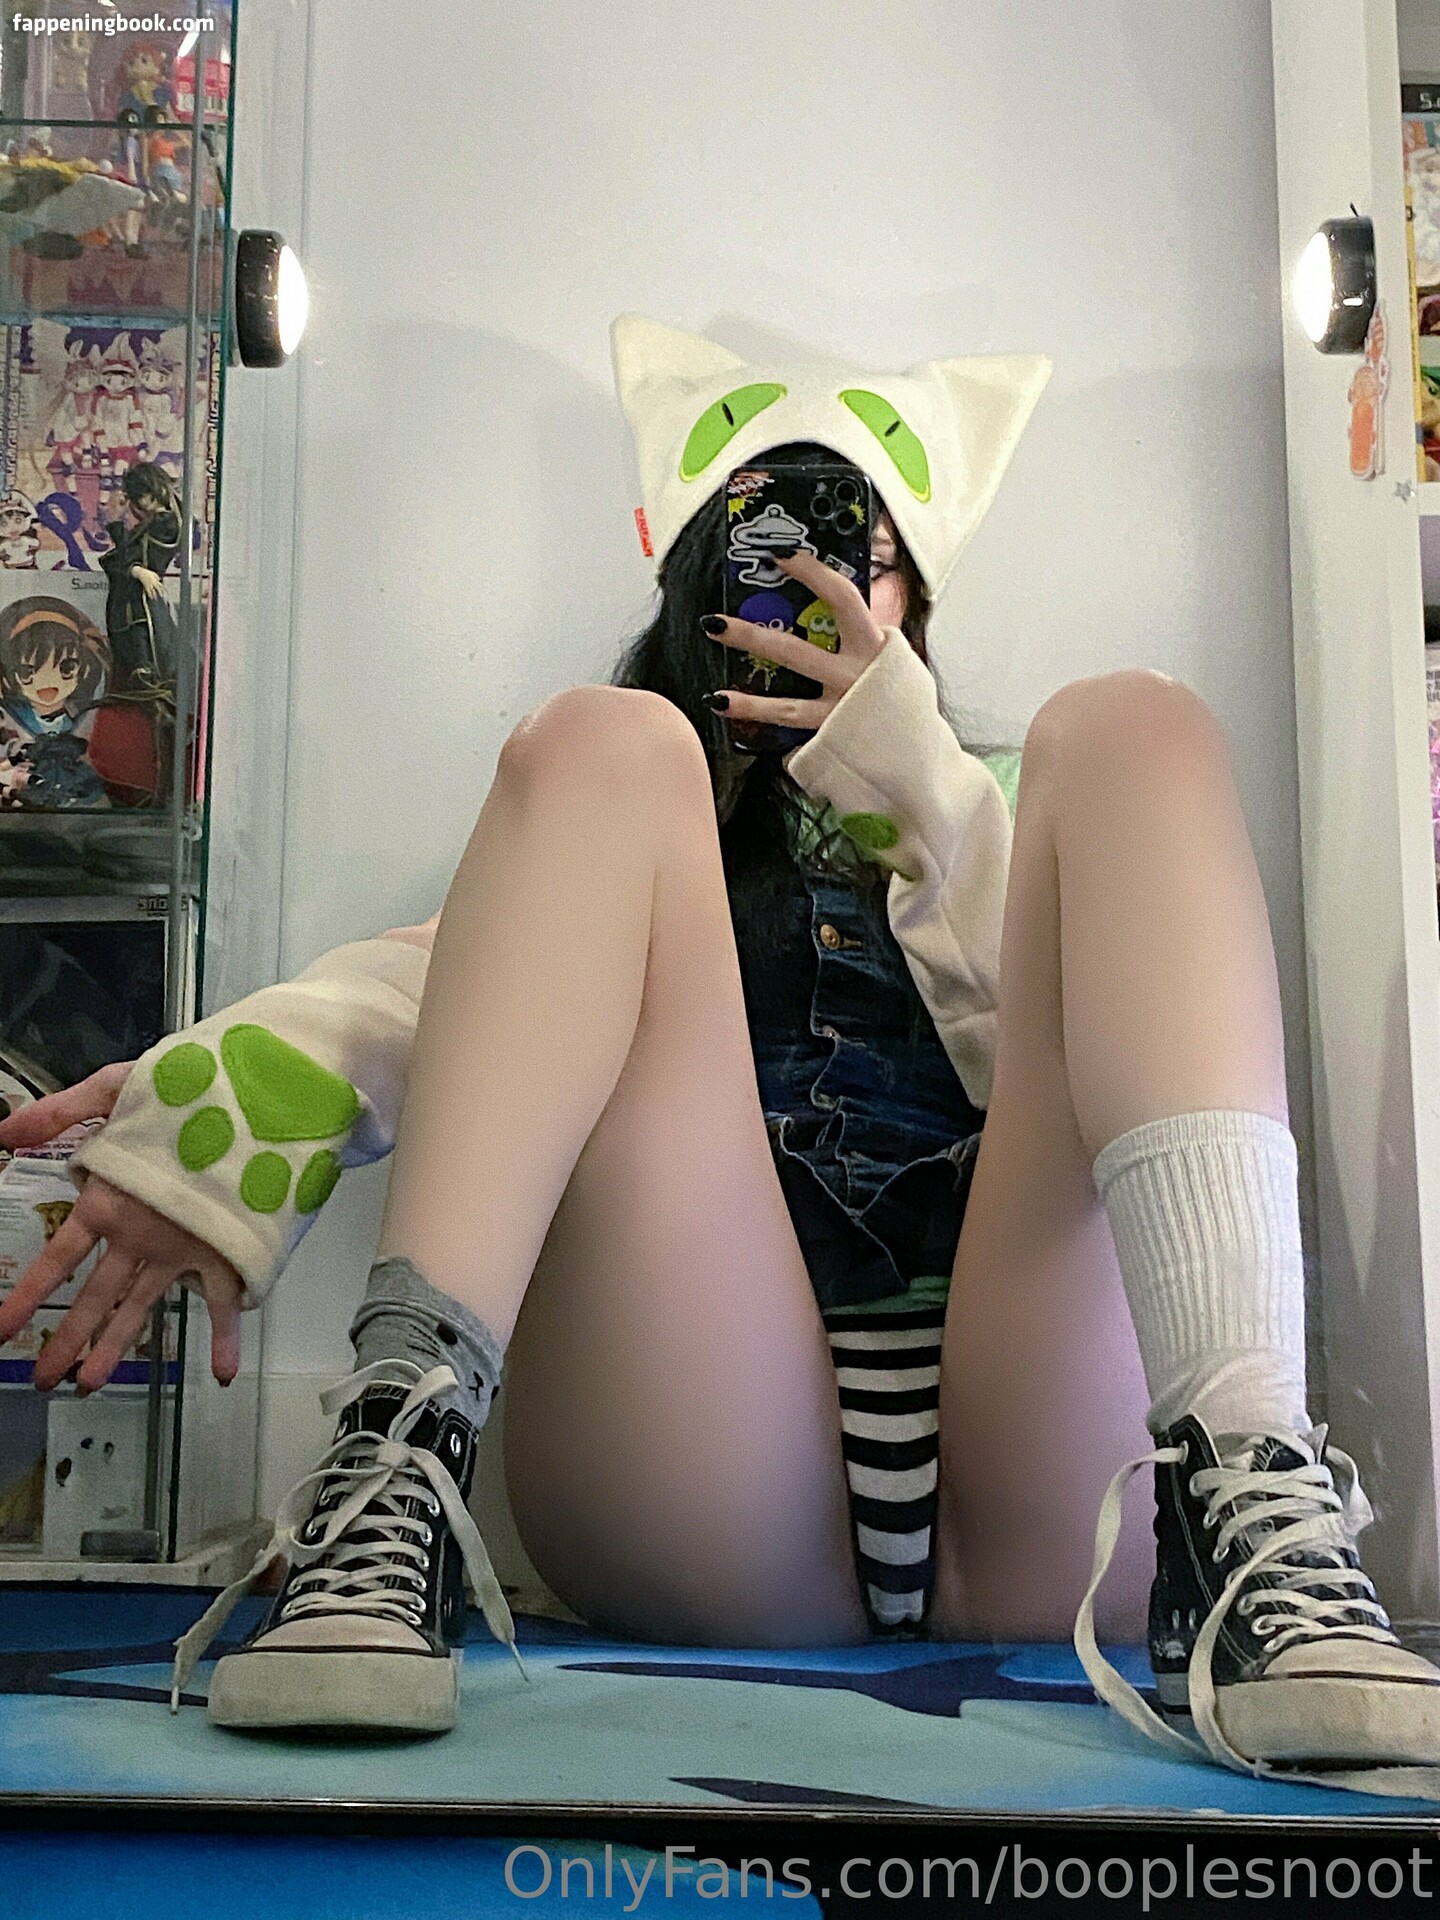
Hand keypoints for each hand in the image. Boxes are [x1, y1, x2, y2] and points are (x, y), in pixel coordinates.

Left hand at [0, 1063, 243, 1393]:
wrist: (268, 1096)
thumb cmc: (195, 1086)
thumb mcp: (121, 1085)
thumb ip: (63, 1110)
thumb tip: (5, 1131)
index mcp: (112, 1199)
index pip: (59, 1256)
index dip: (30, 1293)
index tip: (4, 1329)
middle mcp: (143, 1234)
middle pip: (96, 1298)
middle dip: (67, 1341)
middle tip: (42, 1380)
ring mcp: (185, 1249)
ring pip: (143, 1308)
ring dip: (117, 1348)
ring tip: (89, 1384)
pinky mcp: (226, 1250)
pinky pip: (224, 1303)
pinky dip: (226, 1338)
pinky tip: (221, 1374)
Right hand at [130, 565, 161, 596]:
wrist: (141, 573)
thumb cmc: (148, 573)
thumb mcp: (154, 574)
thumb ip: (157, 577)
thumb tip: (160, 579)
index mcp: (156, 580)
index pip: (160, 585)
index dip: (163, 588)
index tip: (165, 591)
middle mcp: (153, 583)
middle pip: (157, 588)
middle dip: (160, 592)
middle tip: (161, 596)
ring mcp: (149, 585)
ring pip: (153, 591)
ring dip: (154, 595)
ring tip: (155, 599)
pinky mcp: (145, 586)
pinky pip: (148, 591)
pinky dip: (149, 594)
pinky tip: (150, 597)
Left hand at [704, 549, 891, 734]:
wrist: (922, 752)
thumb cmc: (903, 700)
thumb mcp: (896, 659)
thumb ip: (868, 636)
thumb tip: (837, 601)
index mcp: (876, 647)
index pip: (843, 598)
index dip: (811, 573)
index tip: (780, 555)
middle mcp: (856, 678)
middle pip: (795, 653)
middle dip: (750, 636)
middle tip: (714, 622)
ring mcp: (842, 712)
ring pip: (787, 706)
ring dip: (749, 700)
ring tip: (717, 696)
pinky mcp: (833, 742)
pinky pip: (794, 737)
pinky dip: (770, 731)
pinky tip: (742, 722)